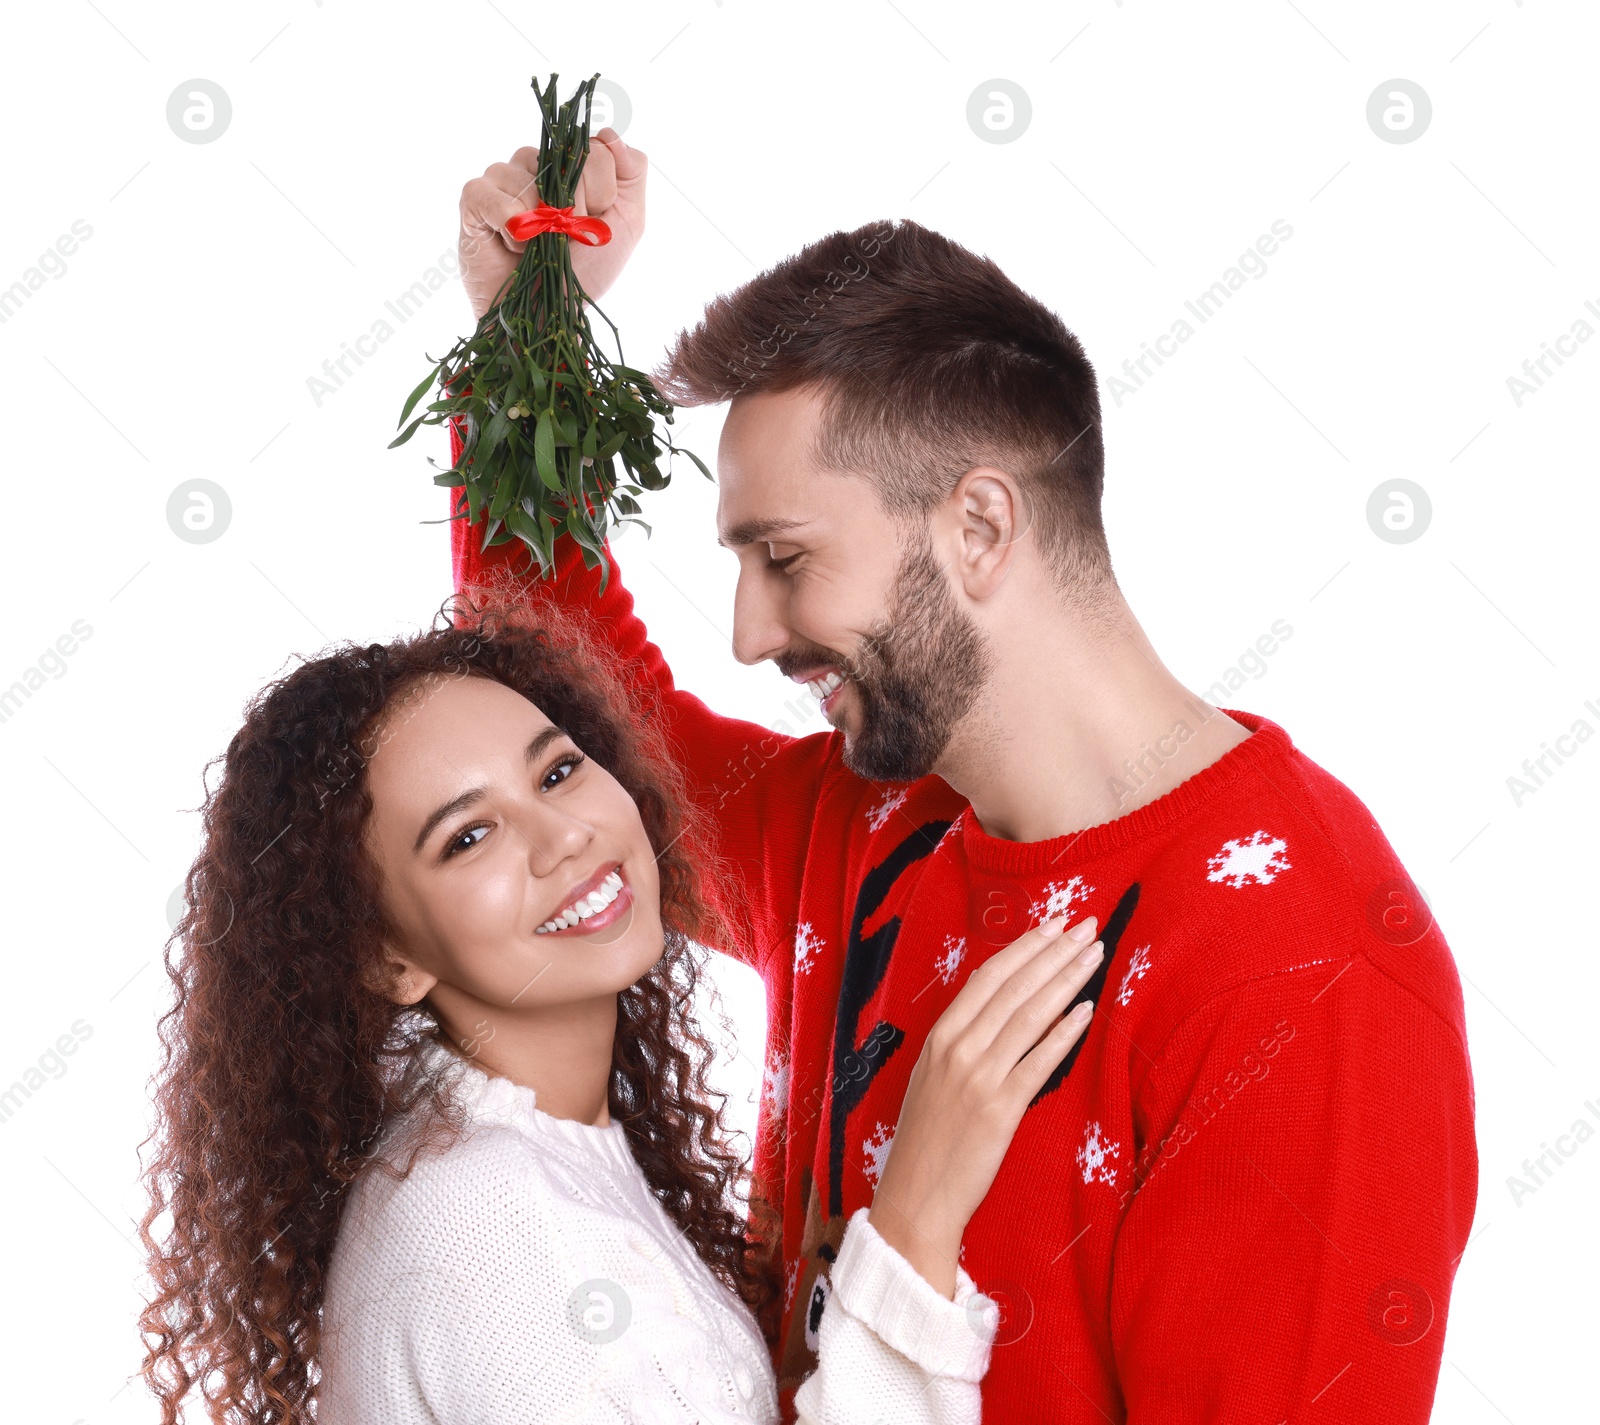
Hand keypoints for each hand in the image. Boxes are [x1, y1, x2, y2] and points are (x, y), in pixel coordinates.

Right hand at [457, 127, 647, 320]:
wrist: (550, 316)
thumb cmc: (585, 272)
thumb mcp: (627, 224)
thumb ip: (632, 173)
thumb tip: (610, 132)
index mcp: (571, 166)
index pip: (595, 149)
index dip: (601, 192)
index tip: (594, 223)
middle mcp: (537, 165)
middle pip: (562, 158)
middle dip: (574, 208)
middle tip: (565, 238)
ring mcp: (503, 179)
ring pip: (527, 174)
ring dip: (542, 223)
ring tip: (536, 246)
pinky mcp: (474, 199)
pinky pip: (491, 193)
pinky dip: (510, 225)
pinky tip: (512, 245)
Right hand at [868, 913, 1101, 1298]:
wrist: (916, 1196)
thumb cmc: (927, 1140)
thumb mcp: (932, 1078)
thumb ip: (961, 1042)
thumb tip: (997, 1008)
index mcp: (940, 1036)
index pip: (988, 976)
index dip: (1025, 946)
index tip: (1053, 924)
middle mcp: (957, 1048)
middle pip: (1014, 987)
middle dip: (1054, 951)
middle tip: (1086, 925)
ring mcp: (979, 1076)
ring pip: (1029, 1015)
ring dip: (1066, 979)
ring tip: (1094, 955)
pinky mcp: (1000, 1109)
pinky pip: (1039, 1062)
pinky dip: (1064, 1032)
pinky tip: (1087, 1009)